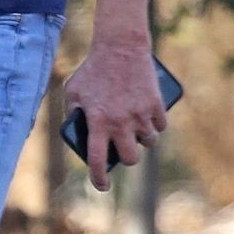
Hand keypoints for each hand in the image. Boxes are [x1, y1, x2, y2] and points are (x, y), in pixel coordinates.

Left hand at [62, 40, 166, 191]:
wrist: (120, 47)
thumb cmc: (92, 70)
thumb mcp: (73, 91)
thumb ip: (72, 113)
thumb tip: (78, 132)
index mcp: (97, 122)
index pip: (97, 160)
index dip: (99, 178)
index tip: (102, 186)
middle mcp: (120, 122)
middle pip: (130, 158)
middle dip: (127, 158)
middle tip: (123, 151)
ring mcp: (140, 114)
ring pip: (149, 142)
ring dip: (143, 141)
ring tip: (137, 133)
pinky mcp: (156, 104)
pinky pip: (161, 126)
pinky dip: (156, 126)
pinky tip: (150, 122)